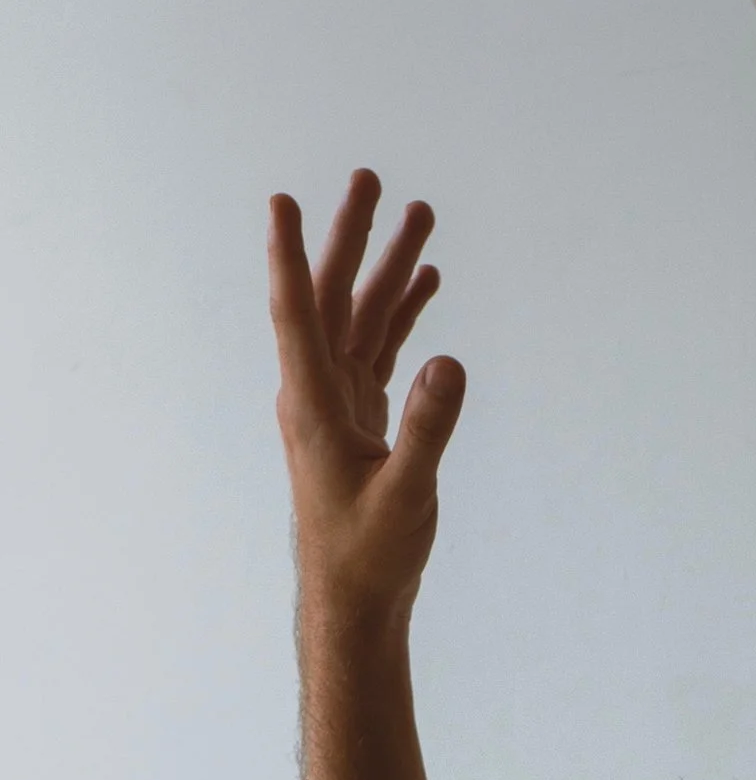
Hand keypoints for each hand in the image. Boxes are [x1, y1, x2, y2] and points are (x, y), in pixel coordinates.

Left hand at [269, 174, 462, 628]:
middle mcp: (318, 393)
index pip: (296, 314)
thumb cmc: (369, 554)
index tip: (282, 203)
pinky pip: (380, 349)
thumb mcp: (405, 492)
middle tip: (372, 181)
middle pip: (333, 299)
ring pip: (362, 318)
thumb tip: (449, 361)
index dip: (291, 257)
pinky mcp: (364, 417)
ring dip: (389, 270)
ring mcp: (340, 403)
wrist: (354, 599)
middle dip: (353, 238)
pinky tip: (427, 286)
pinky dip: (403, 314)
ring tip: (421, 219)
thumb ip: (427, 427)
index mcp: (311, 404)